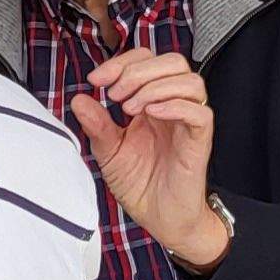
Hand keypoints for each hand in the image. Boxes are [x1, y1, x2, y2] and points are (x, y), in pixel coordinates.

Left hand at [66, 50, 228, 269]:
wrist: (160, 218)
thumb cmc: (140, 184)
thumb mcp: (109, 152)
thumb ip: (97, 125)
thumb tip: (79, 99)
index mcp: (151, 102)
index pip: (147, 60)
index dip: (122, 62)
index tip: (96, 80)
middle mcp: (172, 107)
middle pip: (172, 61)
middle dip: (138, 70)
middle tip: (115, 94)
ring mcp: (187, 123)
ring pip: (191, 81)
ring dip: (155, 86)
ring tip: (131, 108)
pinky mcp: (199, 141)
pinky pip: (200, 112)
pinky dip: (176, 106)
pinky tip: (152, 114)